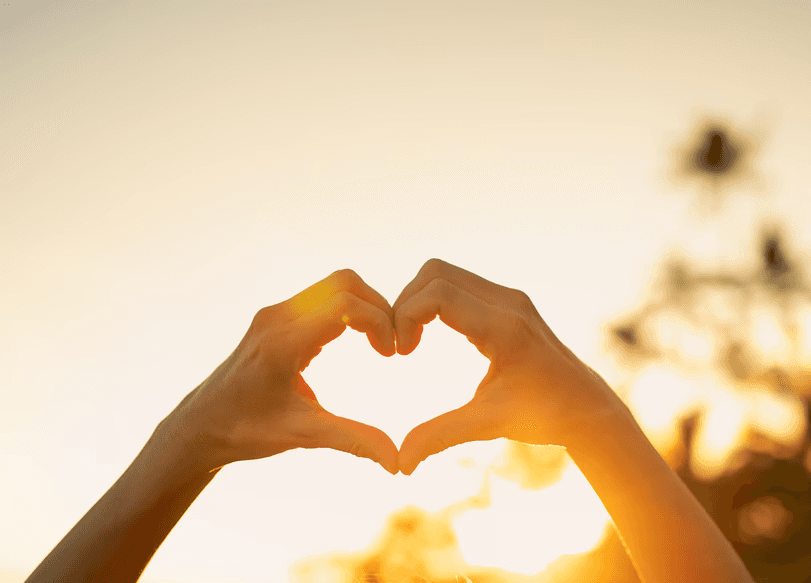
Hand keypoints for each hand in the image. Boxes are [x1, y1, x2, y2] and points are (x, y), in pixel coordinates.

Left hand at [163, 269, 399, 474]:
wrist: (200, 425)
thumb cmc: (245, 431)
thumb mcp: (303, 435)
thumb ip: (353, 441)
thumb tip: (397, 462)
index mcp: (284, 342)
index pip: (346, 305)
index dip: (379, 321)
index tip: (391, 352)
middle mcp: (278, 318)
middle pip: (344, 283)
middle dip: (377, 306)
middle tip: (390, 343)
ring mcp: (275, 315)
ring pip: (333, 286)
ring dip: (363, 306)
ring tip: (378, 341)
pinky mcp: (275, 319)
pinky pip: (320, 298)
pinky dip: (346, 309)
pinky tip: (355, 340)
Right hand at [393, 259, 624, 474]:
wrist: (587, 407)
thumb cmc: (543, 416)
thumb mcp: (488, 424)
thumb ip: (440, 436)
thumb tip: (400, 464)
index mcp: (504, 327)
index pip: (438, 294)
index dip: (406, 315)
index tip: (401, 353)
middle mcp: (508, 302)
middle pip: (435, 273)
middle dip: (406, 303)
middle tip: (401, 345)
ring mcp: (509, 298)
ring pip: (444, 273)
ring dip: (418, 300)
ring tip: (411, 341)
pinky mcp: (507, 301)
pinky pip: (458, 284)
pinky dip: (434, 302)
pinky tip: (429, 334)